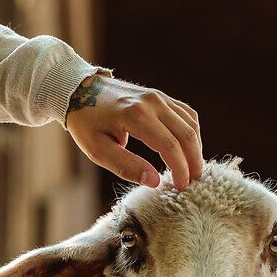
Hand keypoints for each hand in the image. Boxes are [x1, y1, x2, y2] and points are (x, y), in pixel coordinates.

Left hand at [64, 70, 203, 189]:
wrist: (80, 90)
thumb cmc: (86, 123)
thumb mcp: (97, 150)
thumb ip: (126, 166)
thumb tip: (154, 181)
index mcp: (136, 115)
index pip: (170, 146)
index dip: (180, 169)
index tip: (180, 187)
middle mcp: (152, 102)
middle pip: (186, 134)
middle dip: (193, 161)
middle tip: (193, 182)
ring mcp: (158, 96)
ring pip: (190, 123)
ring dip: (195, 147)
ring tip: (193, 169)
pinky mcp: (160, 96)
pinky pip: (185, 114)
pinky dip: (191, 133)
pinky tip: (188, 149)